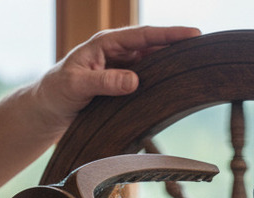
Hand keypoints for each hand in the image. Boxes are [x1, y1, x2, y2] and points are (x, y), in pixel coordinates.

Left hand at [32, 25, 199, 136]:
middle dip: (179, 43)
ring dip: (173, 61)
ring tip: (198, 64)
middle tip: (206, 48)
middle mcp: (116, 50)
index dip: (169, 33)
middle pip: (154, 44)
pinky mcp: (122, 80)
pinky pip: (147, 76)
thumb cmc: (57, 92)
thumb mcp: (77, 86)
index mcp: (105, 43)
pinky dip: (162, 77)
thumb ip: (104, 82)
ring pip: (153, 60)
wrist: (47, 107)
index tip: (193, 33)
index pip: (143, 34)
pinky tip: (178, 82)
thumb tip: (134, 81)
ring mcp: (120, 65)